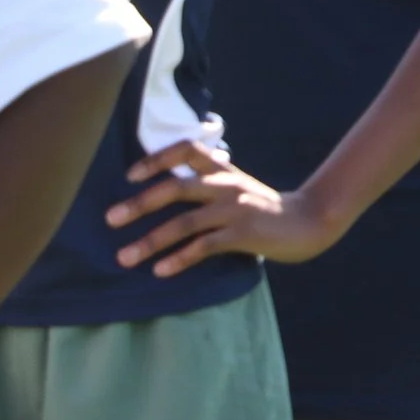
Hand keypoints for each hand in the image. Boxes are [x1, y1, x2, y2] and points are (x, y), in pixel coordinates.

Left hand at [106, 140, 343, 277]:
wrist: (309, 221)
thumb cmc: (264, 208)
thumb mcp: (237, 187)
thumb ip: (209, 184)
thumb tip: (165, 191)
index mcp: (224, 170)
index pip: (188, 149)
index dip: (157, 158)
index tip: (130, 175)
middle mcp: (227, 184)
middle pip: (177, 186)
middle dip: (140, 203)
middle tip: (111, 219)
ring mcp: (236, 209)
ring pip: (185, 221)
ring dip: (150, 241)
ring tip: (124, 258)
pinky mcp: (244, 233)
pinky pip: (205, 246)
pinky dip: (179, 259)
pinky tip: (160, 271)